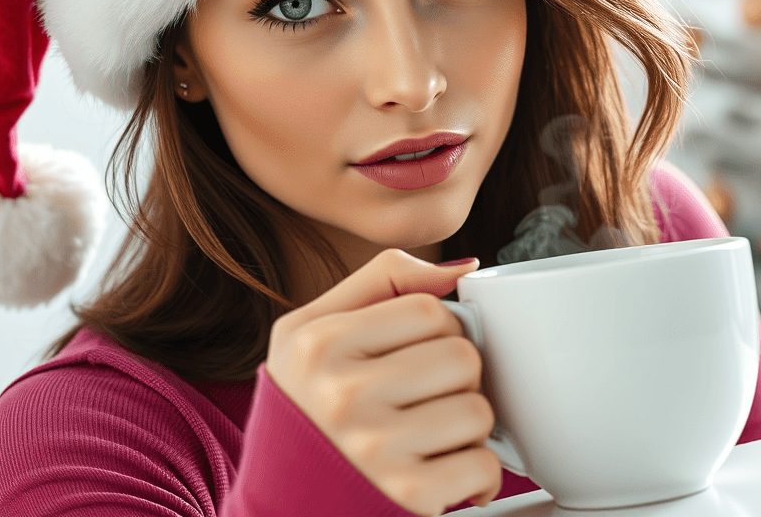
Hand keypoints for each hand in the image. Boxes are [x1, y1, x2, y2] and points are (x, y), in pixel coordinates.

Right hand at [266, 250, 500, 515]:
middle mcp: (343, 394)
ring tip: (431, 438)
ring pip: (479, 411)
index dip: (440, 329)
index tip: (423, 353)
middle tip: (427, 400)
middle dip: (457, 379)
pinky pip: (484, 466)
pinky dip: (478, 476)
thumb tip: (465, 268)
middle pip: (462, 357)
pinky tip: (443, 475)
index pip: (429, 309)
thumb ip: (383, 281)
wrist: (276, 509)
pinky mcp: (407, 495)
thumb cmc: (301, 413)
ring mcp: (375, 448)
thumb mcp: (309, 333)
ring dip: (468, 428)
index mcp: (320, 344)